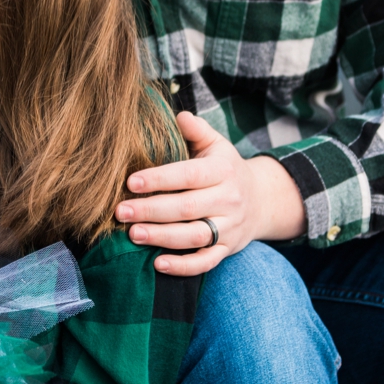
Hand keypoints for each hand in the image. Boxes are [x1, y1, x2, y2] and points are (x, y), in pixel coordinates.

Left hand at [114, 112, 307, 275]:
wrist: (262, 200)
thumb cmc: (227, 169)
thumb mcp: (217, 145)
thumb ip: (196, 130)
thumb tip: (177, 116)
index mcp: (223, 170)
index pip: (189, 175)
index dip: (160, 179)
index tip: (130, 182)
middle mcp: (229, 199)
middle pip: (188, 208)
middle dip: (152, 211)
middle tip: (120, 211)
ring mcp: (230, 227)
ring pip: (195, 237)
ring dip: (162, 237)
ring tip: (133, 234)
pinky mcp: (228, 249)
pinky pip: (207, 262)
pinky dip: (184, 267)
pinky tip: (158, 264)